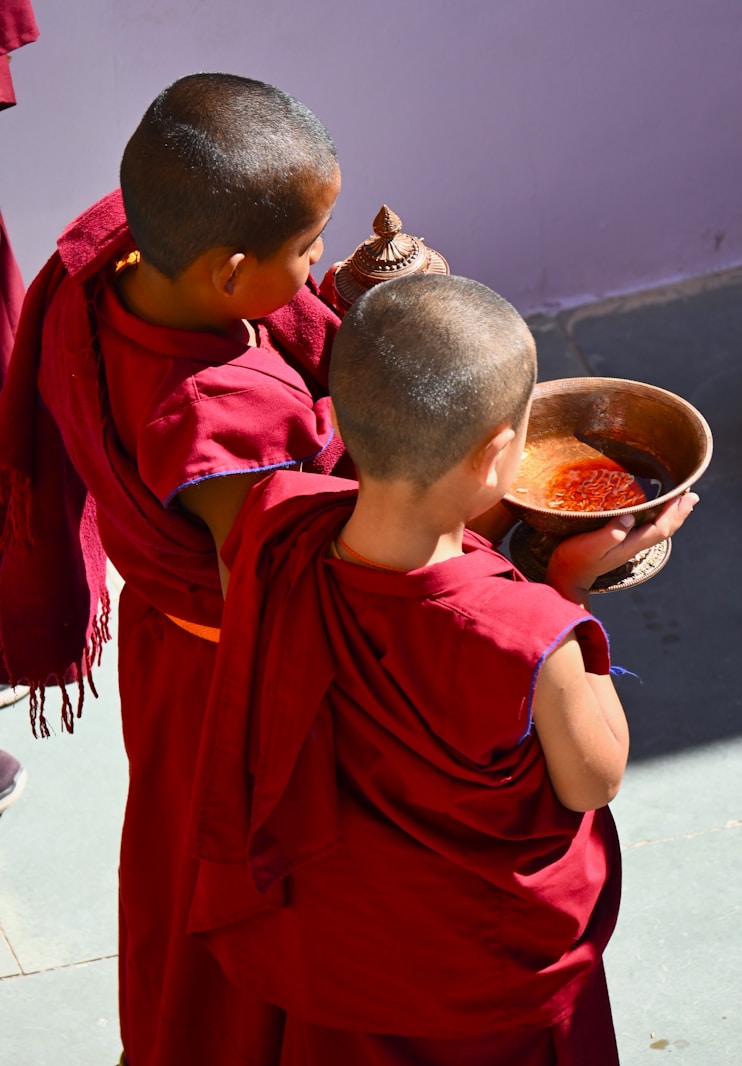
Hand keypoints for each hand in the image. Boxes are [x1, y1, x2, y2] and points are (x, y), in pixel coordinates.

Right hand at [546, 491, 698, 606]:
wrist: (567, 577)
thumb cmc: (575, 560)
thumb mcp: (590, 546)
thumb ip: (610, 534)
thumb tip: (629, 518)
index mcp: (630, 544)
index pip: (661, 528)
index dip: (674, 513)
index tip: (685, 496)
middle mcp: (633, 544)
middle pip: (664, 529)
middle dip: (679, 513)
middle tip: (692, 495)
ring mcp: (627, 545)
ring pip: (657, 528)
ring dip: (671, 514)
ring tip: (680, 500)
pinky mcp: (619, 542)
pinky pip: (646, 528)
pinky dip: (656, 517)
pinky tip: (653, 510)